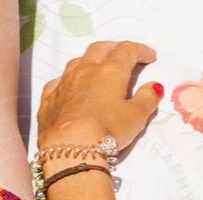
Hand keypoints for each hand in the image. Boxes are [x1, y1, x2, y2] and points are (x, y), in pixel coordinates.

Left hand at [37, 41, 164, 151]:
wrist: (69, 149)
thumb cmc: (107, 131)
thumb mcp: (136, 118)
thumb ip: (147, 99)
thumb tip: (154, 87)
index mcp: (110, 71)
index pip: (128, 51)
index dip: (141, 51)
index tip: (150, 57)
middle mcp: (86, 71)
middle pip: (100, 49)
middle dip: (114, 48)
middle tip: (124, 55)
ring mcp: (64, 83)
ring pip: (77, 62)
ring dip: (90, 61)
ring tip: (97, 68)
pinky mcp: (49, 99)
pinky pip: (58, 82)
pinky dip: (68, 81)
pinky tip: (70, 88)